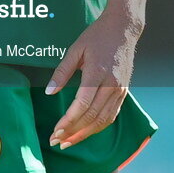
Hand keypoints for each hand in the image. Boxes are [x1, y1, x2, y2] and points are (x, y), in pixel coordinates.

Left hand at [45, 16, 141, 148]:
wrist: (123, 30)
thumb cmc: (96, 36)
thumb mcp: (75, 49)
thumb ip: (62, 72)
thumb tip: (49, 93)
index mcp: (97, 72)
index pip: (82, 104)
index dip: (68, 121)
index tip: (55, 131)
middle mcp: (111, 85)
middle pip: (92, 116)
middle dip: (73, 132)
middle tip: (56, 141)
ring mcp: (120, 90)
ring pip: (103, 120)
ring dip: (85, 134)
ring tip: (68, 142)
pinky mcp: (124, 93)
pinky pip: (111, 116)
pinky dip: (98, 127)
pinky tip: (85, 131)